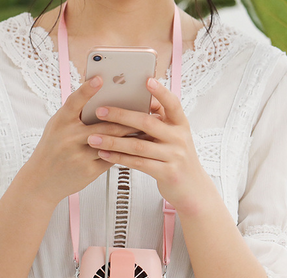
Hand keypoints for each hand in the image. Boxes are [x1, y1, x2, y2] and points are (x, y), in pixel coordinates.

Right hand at [22, 76, 138, 207]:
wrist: (41, 181)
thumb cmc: (52, 150)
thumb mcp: (56, 129)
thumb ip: (75, 116)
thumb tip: (102, 103)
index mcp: (60, 123)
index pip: (74, 102)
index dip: (87, 89)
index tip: (100, 78)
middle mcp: (69, 137)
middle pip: (104, 124)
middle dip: (126, 118)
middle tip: (144, 110)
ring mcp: (79, 155)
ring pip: (111, 142)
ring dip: (129, 134)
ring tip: (144, 127)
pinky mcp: (89, 171)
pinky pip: (112, 158)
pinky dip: (124, 151)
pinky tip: (135, 147)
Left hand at [87, 78, 210, 215]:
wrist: (193, 189)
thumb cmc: (177, 159)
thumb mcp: (175, 137)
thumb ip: (161, 122)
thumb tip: (145, 101)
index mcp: (181, 125)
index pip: (172, 103)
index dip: (160, 92)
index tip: (146, 80)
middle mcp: (179, 138)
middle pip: (148, 122)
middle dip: (121, 115)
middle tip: (100, 111)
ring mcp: (174, 156)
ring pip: (138, 145)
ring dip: (113, 140)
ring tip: (93, 137)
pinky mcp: (167, 172)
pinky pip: (138, 163)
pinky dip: (119, 158)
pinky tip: (104, 154)